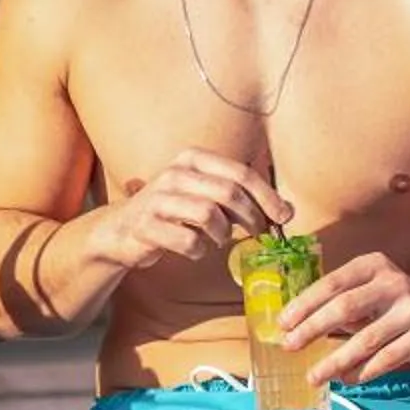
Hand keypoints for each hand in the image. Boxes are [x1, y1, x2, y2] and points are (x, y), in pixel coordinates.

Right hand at [85, 149, 293, 272]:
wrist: (122, 229)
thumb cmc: (175, 212)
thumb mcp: (206, 194)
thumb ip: (242, 197)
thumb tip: (287, 210)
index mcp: (193, 158)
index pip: (241, 173)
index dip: (268, 196)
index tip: (284, 217)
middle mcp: (175, 173)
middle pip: (229, 193)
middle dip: (252, 218)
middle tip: (259, 234)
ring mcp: (157, 198)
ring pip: (209, 215)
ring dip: (223, 234)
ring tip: (219, 240)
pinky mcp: (145, 225)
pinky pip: (188, 241)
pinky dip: (199, 250)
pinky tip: (196, 249)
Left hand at [282, 253, 409, 385]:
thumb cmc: (390, 306)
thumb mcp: (366, 293)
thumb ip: (336, 304)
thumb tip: (292, 328)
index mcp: (373, 266)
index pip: (332, 283)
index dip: (305, 304)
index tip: (283, 324)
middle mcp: (394, 283)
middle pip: (346, 307)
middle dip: (313, 329)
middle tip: (290, 347)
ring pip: (366, 339)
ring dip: (335, 360)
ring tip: (314, 376)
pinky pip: (387, 358)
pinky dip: (363, 371)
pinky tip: (345, 379)